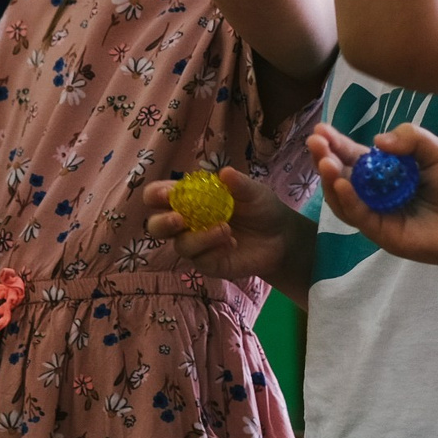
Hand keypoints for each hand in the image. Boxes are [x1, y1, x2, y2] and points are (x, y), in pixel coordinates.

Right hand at [147, 166, 309, 285]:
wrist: (280, 237)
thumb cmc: (259, 208)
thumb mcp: (253, 192)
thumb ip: (239, 184)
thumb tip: (225, 173)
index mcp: (188, 199)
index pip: (158, 196)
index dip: (156, 195)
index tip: (167, 194)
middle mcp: (186, 223)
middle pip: (156, 226)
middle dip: (163, 223)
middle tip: (180, 219)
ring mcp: (195, 245)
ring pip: (180, 245)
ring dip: (200, 237)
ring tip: (226, 229)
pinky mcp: (208, 264)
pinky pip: (200, 261)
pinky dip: (214, 251)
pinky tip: (232, 243)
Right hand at [310, 121, 437, 270]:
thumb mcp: (435, 150)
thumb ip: (409, 138)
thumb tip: (376, 141)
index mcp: (385, 172)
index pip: (352, 156)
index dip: (335, 143)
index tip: (320, 130)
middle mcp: (376, 193)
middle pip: (341, 176)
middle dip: (324, 158)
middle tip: (315, 142)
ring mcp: (378, 214)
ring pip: (343, 199)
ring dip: (330, 180)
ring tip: (324, 161)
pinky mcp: (384, 234)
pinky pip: (360, 217)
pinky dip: (349, 201)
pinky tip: (343, 184)